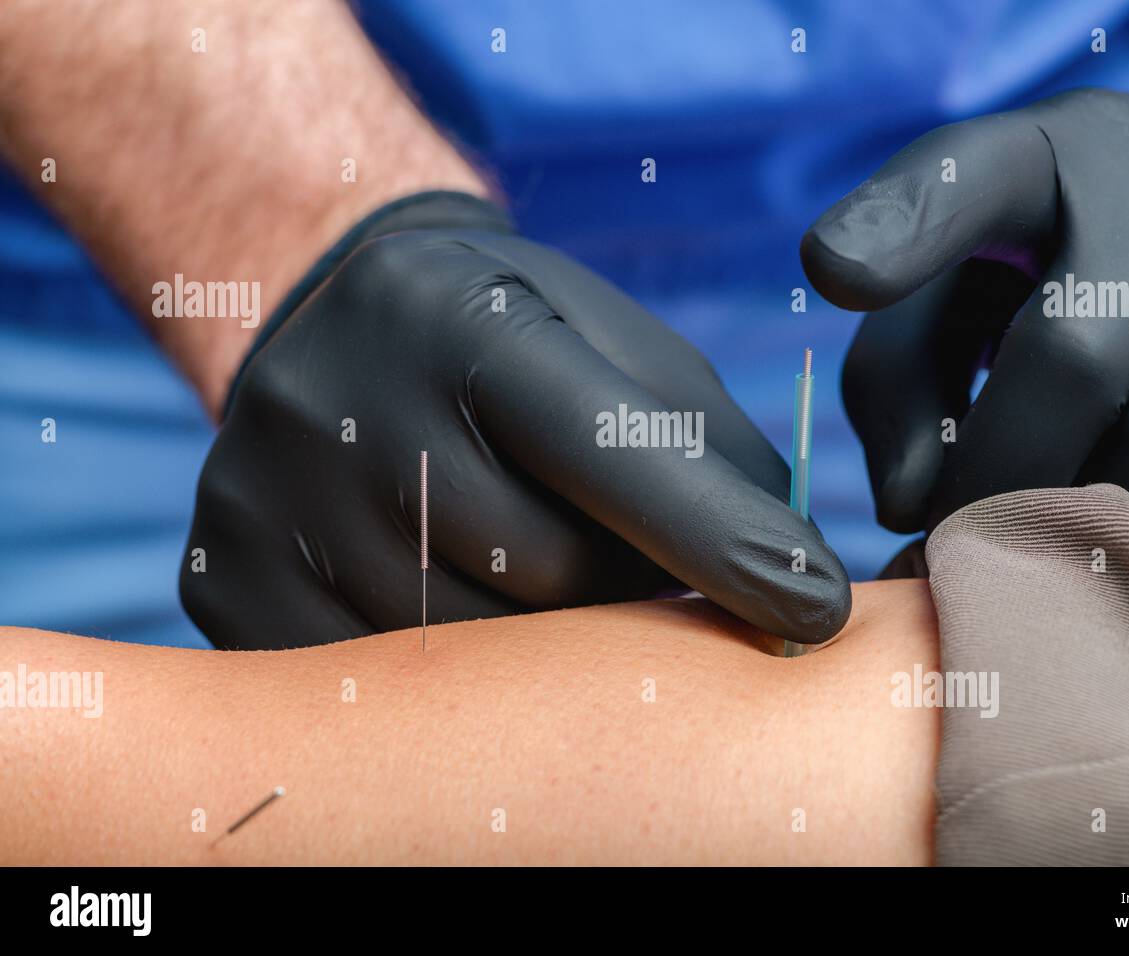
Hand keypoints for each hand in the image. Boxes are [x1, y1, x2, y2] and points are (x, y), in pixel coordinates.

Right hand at [182, 193, 849, 648]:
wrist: (343, 321)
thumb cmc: (521, 343)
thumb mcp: (620, 353)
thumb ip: (712, 458)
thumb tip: (798, 588)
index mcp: (461, 321)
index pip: (610, 450)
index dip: (721, 541)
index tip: (818, 610)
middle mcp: (347, 398)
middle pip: (540, 573)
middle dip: (621, 595)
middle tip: (637, 581)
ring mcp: (266, 492)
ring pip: (458, 648)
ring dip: (539, 646)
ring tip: (547, 595)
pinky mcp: (221, 572)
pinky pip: (369, 683)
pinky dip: (443, 681)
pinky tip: (460, 616)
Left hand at [801, 14, 1128, 530]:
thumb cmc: (1044, 257)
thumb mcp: (953, 275)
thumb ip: (893, 376)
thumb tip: (901, 506)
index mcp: (1053, 159)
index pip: (976, 175)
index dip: (906, 225)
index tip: (836, 272)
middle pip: (1076, 358)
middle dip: (995, 470)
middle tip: (956, 526)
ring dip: (1087, 510)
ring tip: (1040, 530)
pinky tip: (1128, 528)